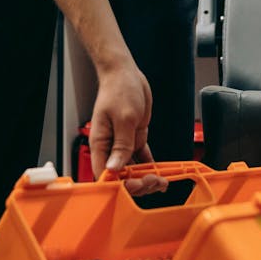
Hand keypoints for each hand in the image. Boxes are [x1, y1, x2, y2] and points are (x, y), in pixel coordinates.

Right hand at [88, 63, 167, 196]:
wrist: (125, 74)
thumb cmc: (119, 90)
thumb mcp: (124, 118)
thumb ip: (121, 145)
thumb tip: (114, 168)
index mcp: (100, 143)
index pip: (104, 173)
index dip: (119, 184)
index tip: (135, 185)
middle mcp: (110, 146)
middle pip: (120, 175)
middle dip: (136, 183)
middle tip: (153, 181)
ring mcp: (123, 143)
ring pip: (132, 169)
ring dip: (145, 177)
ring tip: (160, 181)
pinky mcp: (134, 138)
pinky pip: (141, 157)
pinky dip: (150, 166)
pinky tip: (159, 172)